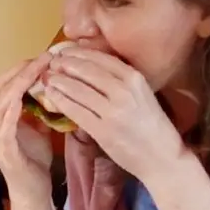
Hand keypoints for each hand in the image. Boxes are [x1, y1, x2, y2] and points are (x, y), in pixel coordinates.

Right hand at [0, 55, 55, 200]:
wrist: (33, 192)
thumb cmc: (34, 161)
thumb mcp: (39, 129)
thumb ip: (38, 109)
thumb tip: (51, 88)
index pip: (5, 83)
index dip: (21, 68)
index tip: (43, 57)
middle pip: (2, 87)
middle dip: (23, 70)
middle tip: (45, 57)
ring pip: (3, 100)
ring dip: (21, 82)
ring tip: (40, 69)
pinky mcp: (2, 149)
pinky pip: (5, 124)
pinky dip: (13, 107)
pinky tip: (24, 95)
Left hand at [43, 48, 186, 185]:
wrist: (162, 157)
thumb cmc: (151, 126)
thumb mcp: (142, 94)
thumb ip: (121, 81)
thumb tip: (91, 67)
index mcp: (135, 78)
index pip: (101, 58)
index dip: (79, 53)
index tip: (65, 52)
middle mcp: (124, 90)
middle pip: (86, 70)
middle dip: (65, 64)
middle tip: (51, 63)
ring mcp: (113, 111)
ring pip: (78, 89)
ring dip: (59, 81)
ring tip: (47, 77)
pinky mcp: (103, 130)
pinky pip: (76, 110)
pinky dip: (60, 101)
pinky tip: (51, 96)